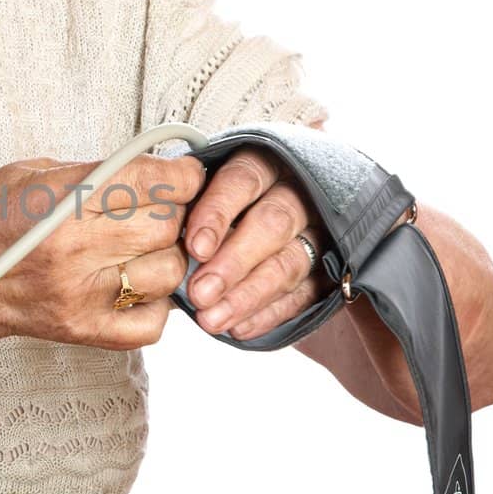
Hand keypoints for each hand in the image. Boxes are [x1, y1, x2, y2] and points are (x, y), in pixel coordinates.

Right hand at [0, 152, 206, 350]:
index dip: (182, 174)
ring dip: (165, 255)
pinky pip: (155, 321)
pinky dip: (156, 301)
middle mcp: (74, 250)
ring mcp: (83, 296)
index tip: (185, 173)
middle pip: (166, 224)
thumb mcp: (30, 172)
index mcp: (60, 201)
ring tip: (142, 247)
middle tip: (158, 208)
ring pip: (168, 272)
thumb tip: (153, 166)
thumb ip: (93, 170)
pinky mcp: (87, 331)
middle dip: (173, 211)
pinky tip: (134, 284)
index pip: (152, 181)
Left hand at [182, 145, 331, 339]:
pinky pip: (304, 294)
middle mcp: (296, 193)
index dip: (218, 213)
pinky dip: (270, 314)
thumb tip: (165, 240)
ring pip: (289, 263)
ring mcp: (318, 232)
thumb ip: (192, 206)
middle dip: (233, 262)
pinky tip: (239, 329)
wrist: (285, 213)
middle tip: (200, 293)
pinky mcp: (328, 269)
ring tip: (211, 320)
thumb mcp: (209, 188)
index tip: (195, 247)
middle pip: (272, 223)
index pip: (242, 180)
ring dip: (248, 296)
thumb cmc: (226, 203)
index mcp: (263, 164)